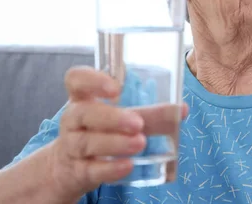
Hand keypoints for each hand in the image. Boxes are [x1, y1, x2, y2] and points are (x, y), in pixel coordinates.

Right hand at [48, 66, 186, 199]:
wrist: (69, 169)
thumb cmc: (100, 132)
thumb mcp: (120, 118)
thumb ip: (149, 113)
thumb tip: (181, 110)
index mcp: (83, 98)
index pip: (76, 79)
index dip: (92, 80)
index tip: (116, 88)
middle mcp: (73, 119)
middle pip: (83, 113)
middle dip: (112, 117)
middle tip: (138, 123)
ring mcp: (72, 146)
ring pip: (86, 142)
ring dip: (115, 143)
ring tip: (140, 143)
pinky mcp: (77, 172)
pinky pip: (90, 170)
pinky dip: (110, 168)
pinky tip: (127, 165)